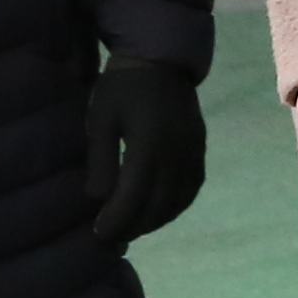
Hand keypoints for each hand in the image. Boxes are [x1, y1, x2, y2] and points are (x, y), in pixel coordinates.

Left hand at [85, 51, 205, 245]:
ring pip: (178, 200)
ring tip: (133, 227)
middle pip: (158, 204)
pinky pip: (193, 187)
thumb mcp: (101, 121)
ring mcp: (193, 151)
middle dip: (134, 226)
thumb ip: (101, 161)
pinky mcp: (200, 147)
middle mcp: (177, 153)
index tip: (99, 234)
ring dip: (156, 220)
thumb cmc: (121, 89)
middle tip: (113, 238)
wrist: (160, 59)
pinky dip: (176, 205)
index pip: (133, 196)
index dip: (116, 220)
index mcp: (149, 145)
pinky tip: (160, 210)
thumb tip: (98, 200)